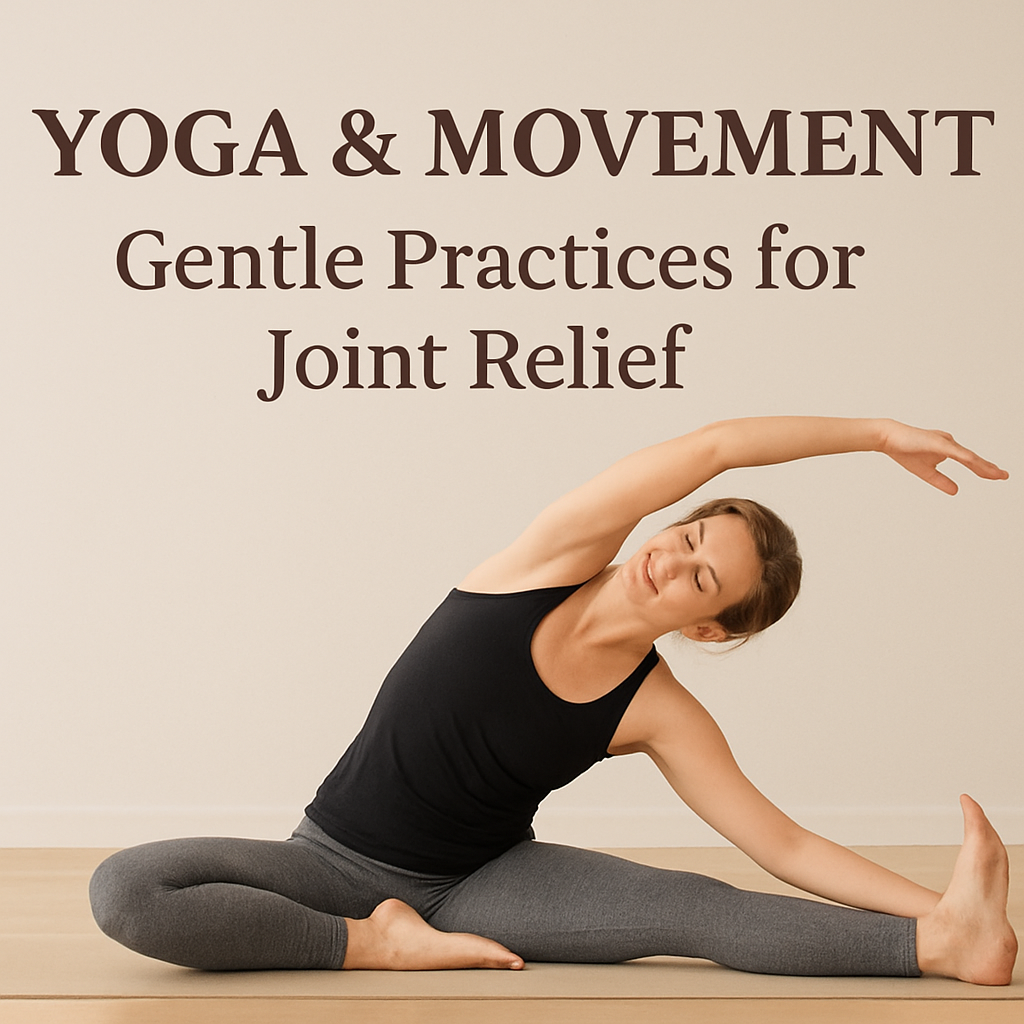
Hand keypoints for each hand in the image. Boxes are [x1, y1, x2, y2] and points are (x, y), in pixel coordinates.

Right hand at [879, 420, 1008, 493]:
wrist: (888, 438)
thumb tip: (957, 490)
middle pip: (973, 459)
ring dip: (984, 466)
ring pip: (969, 456)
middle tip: (1004, 476)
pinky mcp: (938, 443)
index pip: (970, 461)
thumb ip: (941, 481)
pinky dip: (969, 460)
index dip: (984, 469)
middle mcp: (950, 443)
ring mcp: (945, 442)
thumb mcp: (925, 472)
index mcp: (947, 449)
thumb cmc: (904, 450)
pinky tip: (978, 465)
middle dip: (989, 468)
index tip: (997, 476)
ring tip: (998, 474)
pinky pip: (957, 453)